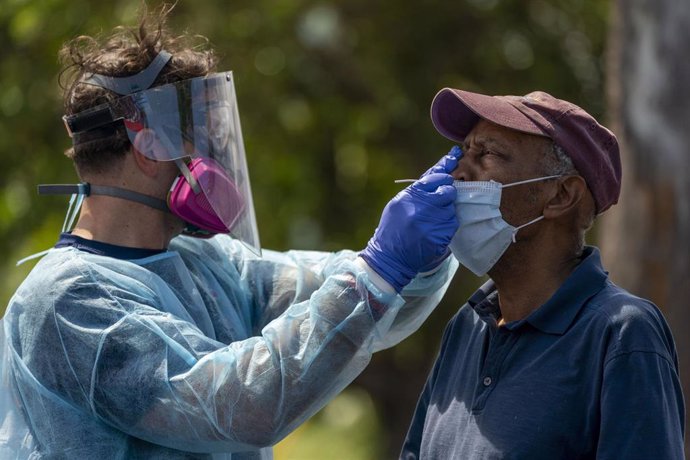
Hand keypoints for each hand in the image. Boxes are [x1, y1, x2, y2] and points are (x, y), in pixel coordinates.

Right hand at [360, 147, 461, 291]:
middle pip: (448, 190)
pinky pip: (452, 223)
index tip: (455, 156)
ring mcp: (433, 222)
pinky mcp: (441, 236)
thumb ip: (417, 190)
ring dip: (446, 211)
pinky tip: (435, 229)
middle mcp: (422, 207)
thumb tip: (439, 173)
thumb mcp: (398, 204)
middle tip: (440, 199)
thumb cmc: (393, 228)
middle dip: (446, 192)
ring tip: (431, 220)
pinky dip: (447, 224)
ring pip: (451, 207)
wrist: (390, 257)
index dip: (445, 168)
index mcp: (410, 196)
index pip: (435, 176)